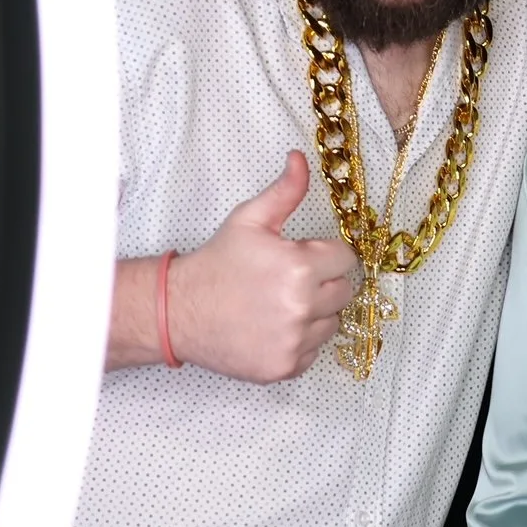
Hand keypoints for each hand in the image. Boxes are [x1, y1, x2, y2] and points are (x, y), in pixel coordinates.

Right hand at [169, 152, 359, 381]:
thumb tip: (300, 159)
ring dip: (315, 313)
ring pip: (331, 323)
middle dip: (323, 283)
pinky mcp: (285, 367)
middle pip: (344, 292)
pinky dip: (300, 340)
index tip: (303, 256)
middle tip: (290, 280)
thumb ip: (284, 191)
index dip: (325, 255)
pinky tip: (273, 326)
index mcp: (301, 268)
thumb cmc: (216, 263)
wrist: (179, 310)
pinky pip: (313, 351)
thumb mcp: (249, 220)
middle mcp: (302, 308)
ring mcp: (294, 342)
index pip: (346, 259)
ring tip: (279, 303)